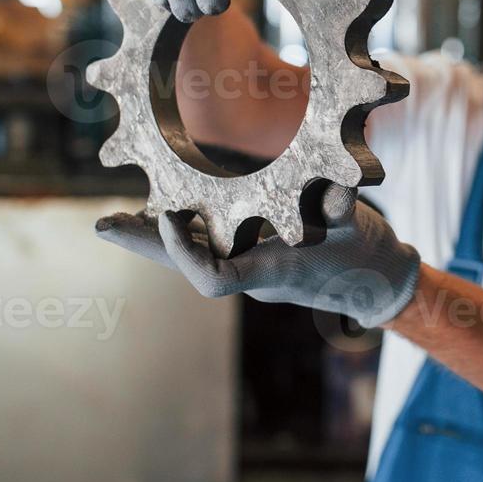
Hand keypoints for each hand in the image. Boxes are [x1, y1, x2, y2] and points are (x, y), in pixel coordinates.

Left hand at [94, 185, 421, 327]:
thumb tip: (332, 200)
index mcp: (271, 272)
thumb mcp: (358, 228)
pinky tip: (162, 207)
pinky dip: (182, 228)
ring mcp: (251, 267)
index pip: (213, 278)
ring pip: (191, 254)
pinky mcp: (254, 255)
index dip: (184, 252)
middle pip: (185, 265)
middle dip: (144, 243)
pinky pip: (206, 243)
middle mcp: (253, 274)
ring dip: (154, 236)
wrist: (378, 281)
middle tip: (104, 225)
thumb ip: (342, 214)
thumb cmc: (367, 255)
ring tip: (116, 218)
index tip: (169, 214)